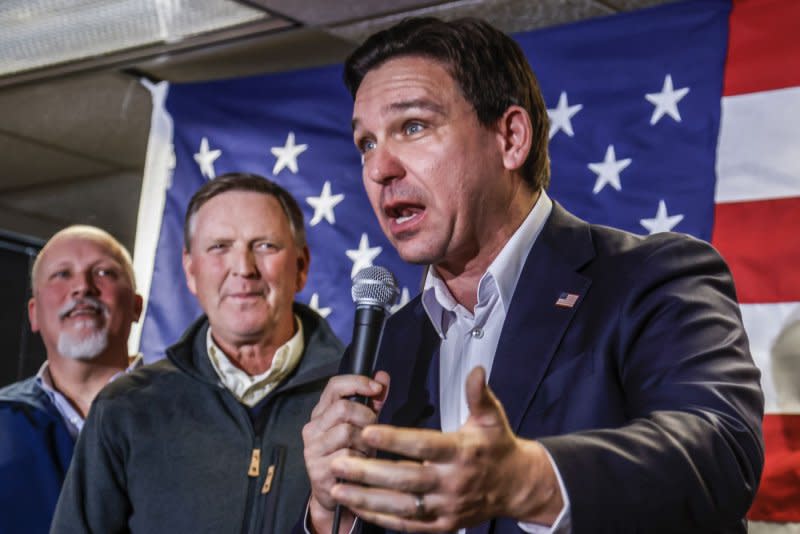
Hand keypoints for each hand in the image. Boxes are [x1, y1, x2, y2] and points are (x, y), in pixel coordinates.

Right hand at [302, 371, 389, 533]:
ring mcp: (312, 450)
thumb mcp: (363, 426)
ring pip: (347, 432)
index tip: (377, 389)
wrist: (336, 494)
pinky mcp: (317, 470)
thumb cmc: (352, 455)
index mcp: (321, 413)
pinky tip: (361, 467)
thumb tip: (383, 377)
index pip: (334, 386)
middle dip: (367, 418)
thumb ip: (373, 402)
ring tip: (365, 452)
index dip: (358, 382)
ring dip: (365, 443)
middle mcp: (312, 429)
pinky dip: (361, 461)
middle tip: (372, 431)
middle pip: (343, 408)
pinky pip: (348, 457)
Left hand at [327, 367, 562, 531]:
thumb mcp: (492, 417)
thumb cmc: (498, 446)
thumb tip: (476, 370)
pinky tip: (357, 507)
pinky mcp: (442, 525)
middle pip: (405, 479)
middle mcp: (452, 482)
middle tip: (338, 461)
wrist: (517, 487)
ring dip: (366, 498)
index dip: (394, 440)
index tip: (367, 431)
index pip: (423, 446)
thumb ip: (479, 395)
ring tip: (336, 487)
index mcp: (461, 452)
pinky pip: (407, 524)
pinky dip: (381, 517)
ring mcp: (446, 507)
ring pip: (401, 505)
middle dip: (368, 472)